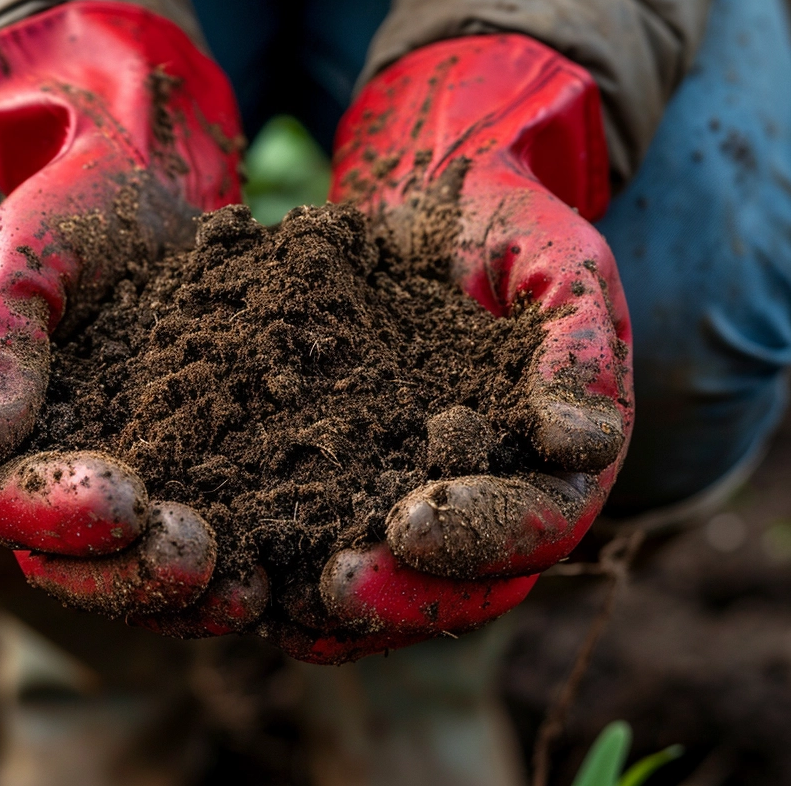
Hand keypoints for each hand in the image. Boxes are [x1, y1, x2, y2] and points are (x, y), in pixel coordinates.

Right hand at [0, 1, 266, 631]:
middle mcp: (72, 485)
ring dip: (202, 596)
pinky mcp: (219, 474)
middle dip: (135, 576)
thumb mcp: (25, 258)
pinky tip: (306, 559)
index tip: (121, 500)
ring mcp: (150, 486)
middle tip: (193, 556)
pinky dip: (263, 557)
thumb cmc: (78, 218)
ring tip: (253, 590)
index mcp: (12, 442)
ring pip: (159, 575)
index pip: (13, 506)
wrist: (155, 192)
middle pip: (86, 568)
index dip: (59, 517)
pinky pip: (234, 532)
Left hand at [283, 34, 631, 661]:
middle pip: (459, 582)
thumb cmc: (506, 231)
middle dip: (401, 594)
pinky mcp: (346, 471)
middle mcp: (487, 495)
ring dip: (333, 605)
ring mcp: (412, 490)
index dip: (483, 535)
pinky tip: (232, 562)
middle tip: (336, 584)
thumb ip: (578, 346)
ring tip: (271, 597)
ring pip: (388, 578)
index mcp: (552, 460)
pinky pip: (319, 532)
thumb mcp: (559, 266)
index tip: (411, 525)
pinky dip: (280, 560)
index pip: (535, 524)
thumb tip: (579, 442)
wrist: (429, 206)